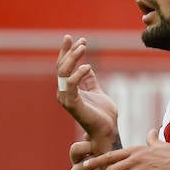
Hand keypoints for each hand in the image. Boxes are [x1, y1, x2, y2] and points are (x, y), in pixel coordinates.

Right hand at [54, 34, 118, 151]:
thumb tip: (86, 68)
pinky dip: (78, 74)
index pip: (64, 67)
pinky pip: (70, 85)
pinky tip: (88, 66)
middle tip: (81, 40)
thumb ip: (89, 80)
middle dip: (69, 51)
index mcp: (69, 90)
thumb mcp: (96, 91)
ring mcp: (66, 98)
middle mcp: (64, 93)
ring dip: (73, 58)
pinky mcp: (72, 104)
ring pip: (64, 73)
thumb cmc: (103, 114)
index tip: (77, 39)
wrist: (107, 131)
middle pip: (62, 67)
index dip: (68, 52)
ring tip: (83, 47)